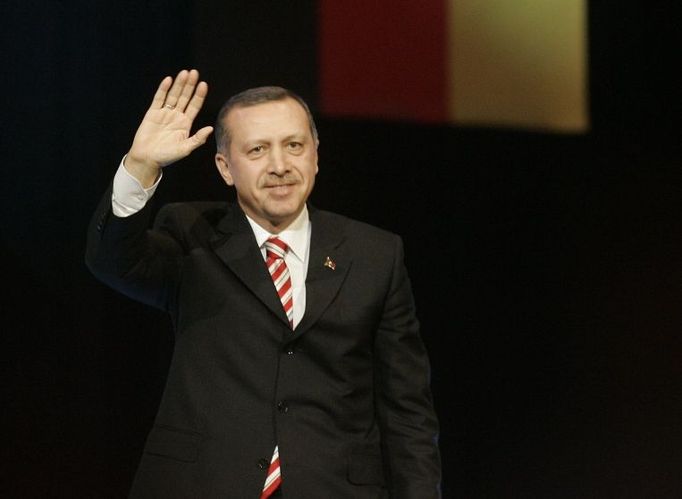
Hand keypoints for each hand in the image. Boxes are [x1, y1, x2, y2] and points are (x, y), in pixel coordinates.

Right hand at [125, 69, 213, 186]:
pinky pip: (159, 98)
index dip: (199, 95)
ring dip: (179, 84)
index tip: (204, 84)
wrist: (147, 158)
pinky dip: (163, 89)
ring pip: (173, 95)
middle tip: (195, 72)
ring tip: (185, 73)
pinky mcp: (153, 113)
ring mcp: (165, 113)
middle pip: (185, 97)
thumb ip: (197, 138)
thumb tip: (210, 128)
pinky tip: (169, 80)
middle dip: (190, 85)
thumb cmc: (167, 156)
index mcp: (185, 124)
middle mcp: (176, 116)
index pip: (194, 106)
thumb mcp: (185, 149)